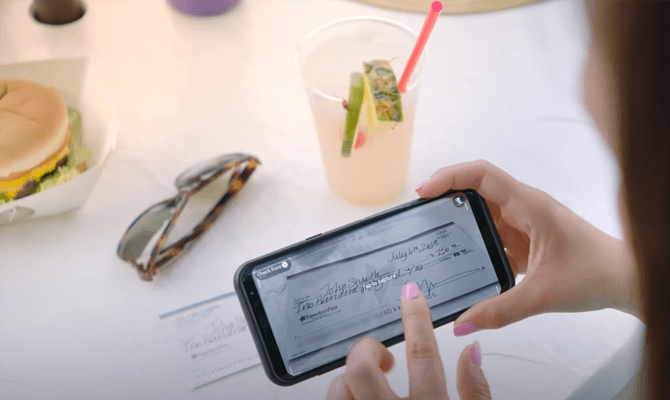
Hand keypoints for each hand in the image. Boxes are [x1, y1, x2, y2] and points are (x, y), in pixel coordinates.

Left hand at [325, 283, 491, 399]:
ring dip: (348, 380)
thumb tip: (472, 350)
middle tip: (382, 357)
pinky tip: (355, 398)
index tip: (411, 292)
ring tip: (364, 387)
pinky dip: (341, 396)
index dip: (416, 317)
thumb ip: (476, 390)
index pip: (422, 353)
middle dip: (367, 350)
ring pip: (338, 389)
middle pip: (362, 367)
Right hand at [415, 160, 639, 334]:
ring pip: (481, 212)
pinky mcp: (524, 240)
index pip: (482, 174)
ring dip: (457, 220)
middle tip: (418, 214)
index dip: (449, 176)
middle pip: (475, 188)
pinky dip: (472, 241)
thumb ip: (499, 310)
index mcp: (529, 205)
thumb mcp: (542, 295)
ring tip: (430, 235)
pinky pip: (490, 233)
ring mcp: (523, 223)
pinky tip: (458, 258)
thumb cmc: (595, 274)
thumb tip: (462, 322)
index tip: (424, 192)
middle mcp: (523, 208)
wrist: (624, 280)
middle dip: (444, 196)